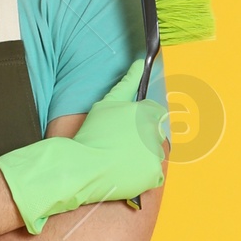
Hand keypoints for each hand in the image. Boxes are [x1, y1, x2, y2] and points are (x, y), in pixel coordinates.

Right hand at [0, 61, 167, 234]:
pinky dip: (143, 177)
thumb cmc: (92, 134)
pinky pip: (154, 176)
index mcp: (148, 113)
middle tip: (119, 149)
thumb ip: (127, 83)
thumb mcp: (107, 103)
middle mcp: (156, 132)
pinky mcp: (153, 174)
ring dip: (141, 159)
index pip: (154, 116)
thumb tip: (138, 64)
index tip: (124, 133)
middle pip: (154, 137)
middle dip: (140, 143)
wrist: (84, 166)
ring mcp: (156, 155)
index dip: (137, 125)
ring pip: (153, 156)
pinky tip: (126, 174)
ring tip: (119, 162)